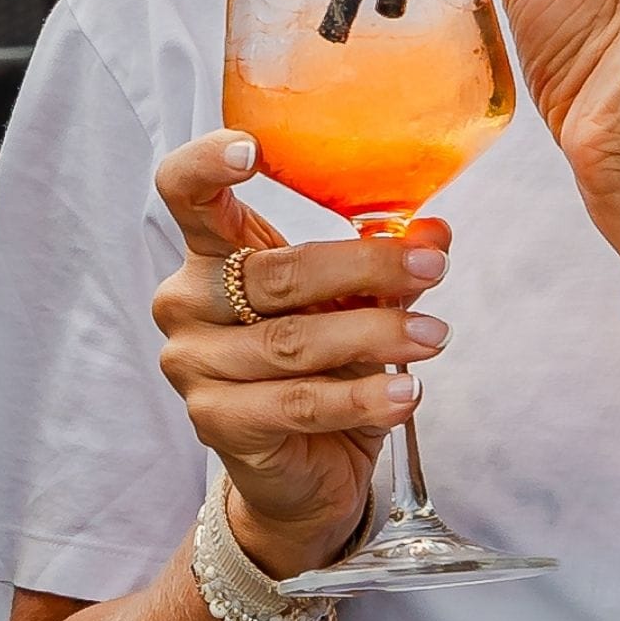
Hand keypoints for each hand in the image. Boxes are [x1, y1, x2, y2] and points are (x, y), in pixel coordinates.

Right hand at [144, 131, 446, 575]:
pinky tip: (406, 393)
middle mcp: (187, 302)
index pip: (185, 193)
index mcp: (210, 254)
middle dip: (364, 266)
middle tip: (432, 265)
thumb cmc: (321, 370)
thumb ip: (384, 263)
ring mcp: (194, 364)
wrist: (302, 471)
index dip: (208, 165)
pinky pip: (297, 402)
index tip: (252, 149)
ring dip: (375, 335)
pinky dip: (360, 398)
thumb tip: (435, 229)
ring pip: (292, 342)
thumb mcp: (353, 304)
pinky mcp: (216, 422)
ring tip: (433, 336)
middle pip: (273, 272)